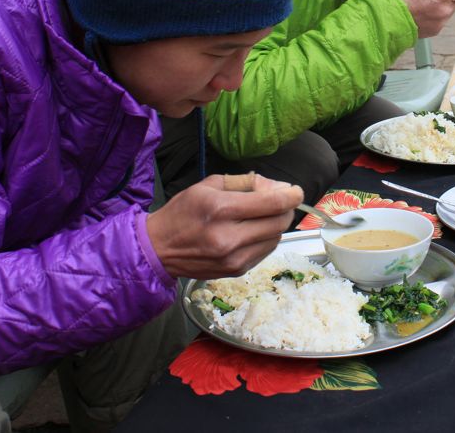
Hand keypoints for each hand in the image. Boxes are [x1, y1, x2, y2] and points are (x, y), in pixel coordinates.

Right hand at [145, 174, 302, 278]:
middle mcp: (229, 237)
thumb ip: (245, 183)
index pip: (272, 204)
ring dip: (276, 224)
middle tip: (281, 201)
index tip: (296, 190)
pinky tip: (253, 231)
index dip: (291, 195)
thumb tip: (276, 187)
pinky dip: (266, 238)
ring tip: (262, 215)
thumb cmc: (182, 213)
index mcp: (221, 209)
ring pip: (275, 238)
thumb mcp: (208, 186)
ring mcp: (234, 258)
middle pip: (279, 222)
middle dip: (286, 209)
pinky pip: (265, 251)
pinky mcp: (236, 271)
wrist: (158, 249)